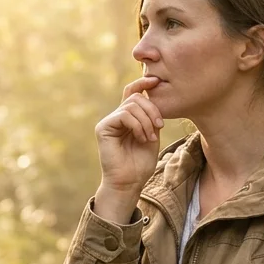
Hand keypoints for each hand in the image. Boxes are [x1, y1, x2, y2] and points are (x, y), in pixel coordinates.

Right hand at [94, 75, 164, 201]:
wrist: (129, 182)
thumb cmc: (140, 163)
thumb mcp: (152, 135)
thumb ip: (151, 117)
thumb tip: (152, 95)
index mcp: (128, 117)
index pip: (133, 92)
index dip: (143, 82)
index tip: (157, 81)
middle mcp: (117, 116)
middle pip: (135, 96)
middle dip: (152, 108)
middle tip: (160, 125)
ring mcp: (109, 121)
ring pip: (132, 105)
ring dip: (147, 121)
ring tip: (150, 137)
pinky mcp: (103, 127)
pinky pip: (124, 115)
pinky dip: (137, 125)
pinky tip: (142, 137)